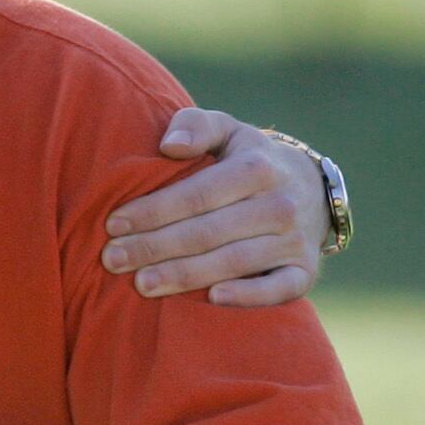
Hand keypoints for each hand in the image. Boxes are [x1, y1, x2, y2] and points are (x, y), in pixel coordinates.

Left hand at [102, 109, 331, 306]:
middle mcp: (279, 205)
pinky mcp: (304, 273)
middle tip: (113, 259)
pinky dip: (248, 295)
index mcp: (257, 168)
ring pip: (233, 262)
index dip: (154, 211)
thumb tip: (169, 145)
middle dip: (155, 247)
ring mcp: (294, 241)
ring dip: (185, 275)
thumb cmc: (249, 160)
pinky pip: (278, 289)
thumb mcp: (228, 131)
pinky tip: (211, 299)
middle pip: (208, 232)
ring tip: (141, 284)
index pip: (197, 194)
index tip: (113, 224)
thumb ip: (196, 126)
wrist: (311, 190)